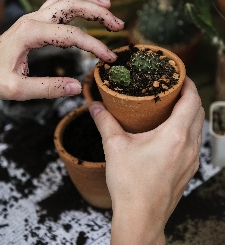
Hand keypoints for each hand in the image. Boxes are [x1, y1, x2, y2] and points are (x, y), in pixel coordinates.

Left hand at [0, 0, 123, 143]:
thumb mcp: (18, 90)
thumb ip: (49, 88)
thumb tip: (77, 87)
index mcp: (29, 33)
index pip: (72, 35)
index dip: (94, 46)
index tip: (109, 59)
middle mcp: (31, 20)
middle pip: (71, 5)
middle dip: (98, 12)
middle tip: (118, 24)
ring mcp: (31, 19)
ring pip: (64, 0)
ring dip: (88, 2)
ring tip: (108, 6)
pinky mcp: (31, 24)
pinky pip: (56, 6)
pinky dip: (74, 4)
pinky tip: (84, 8)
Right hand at [89, 77, 203, 244]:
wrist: (140, 217)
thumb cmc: (130, 184)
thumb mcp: (114, 147)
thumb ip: (104, 122)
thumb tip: (95, 106)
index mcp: (175, 136)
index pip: (192, 101)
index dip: (189, 84)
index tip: (180, 76)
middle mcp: (189, 146)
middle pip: (198, 112)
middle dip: (189, 96)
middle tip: (173, 89)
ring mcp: (191, 160)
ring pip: (198, 128)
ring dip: (190, 114)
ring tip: (172, 107)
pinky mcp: (188, 171)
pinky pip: (194, 143)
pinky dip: (187, 130)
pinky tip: (170, 133)